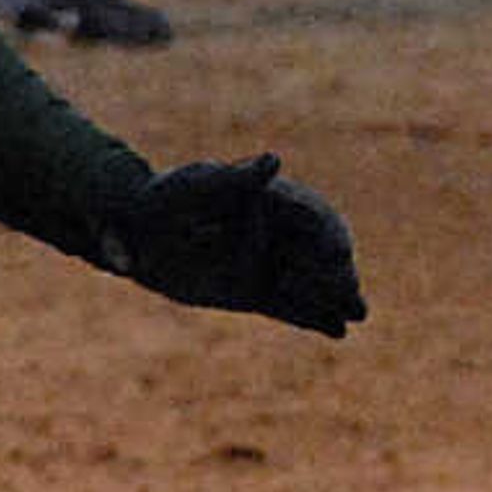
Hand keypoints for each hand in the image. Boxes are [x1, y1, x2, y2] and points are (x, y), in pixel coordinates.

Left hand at [103, 154, 365, 337]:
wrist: (133, 231)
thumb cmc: (163, 198)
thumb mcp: (199, 183)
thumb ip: (236, 177)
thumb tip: (273, 161)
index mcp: (268, 199)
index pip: (312, 215)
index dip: (327, 236)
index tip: (338, 255)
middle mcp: (273, 232)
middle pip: (321, 251)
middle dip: (341, 272)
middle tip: (353, 294)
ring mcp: (264, 262)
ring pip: (311, 281)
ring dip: (336, 296)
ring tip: (358, 314)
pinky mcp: (252, 291)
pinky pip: (289, 307)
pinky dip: (314, 318)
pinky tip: (339, 330)